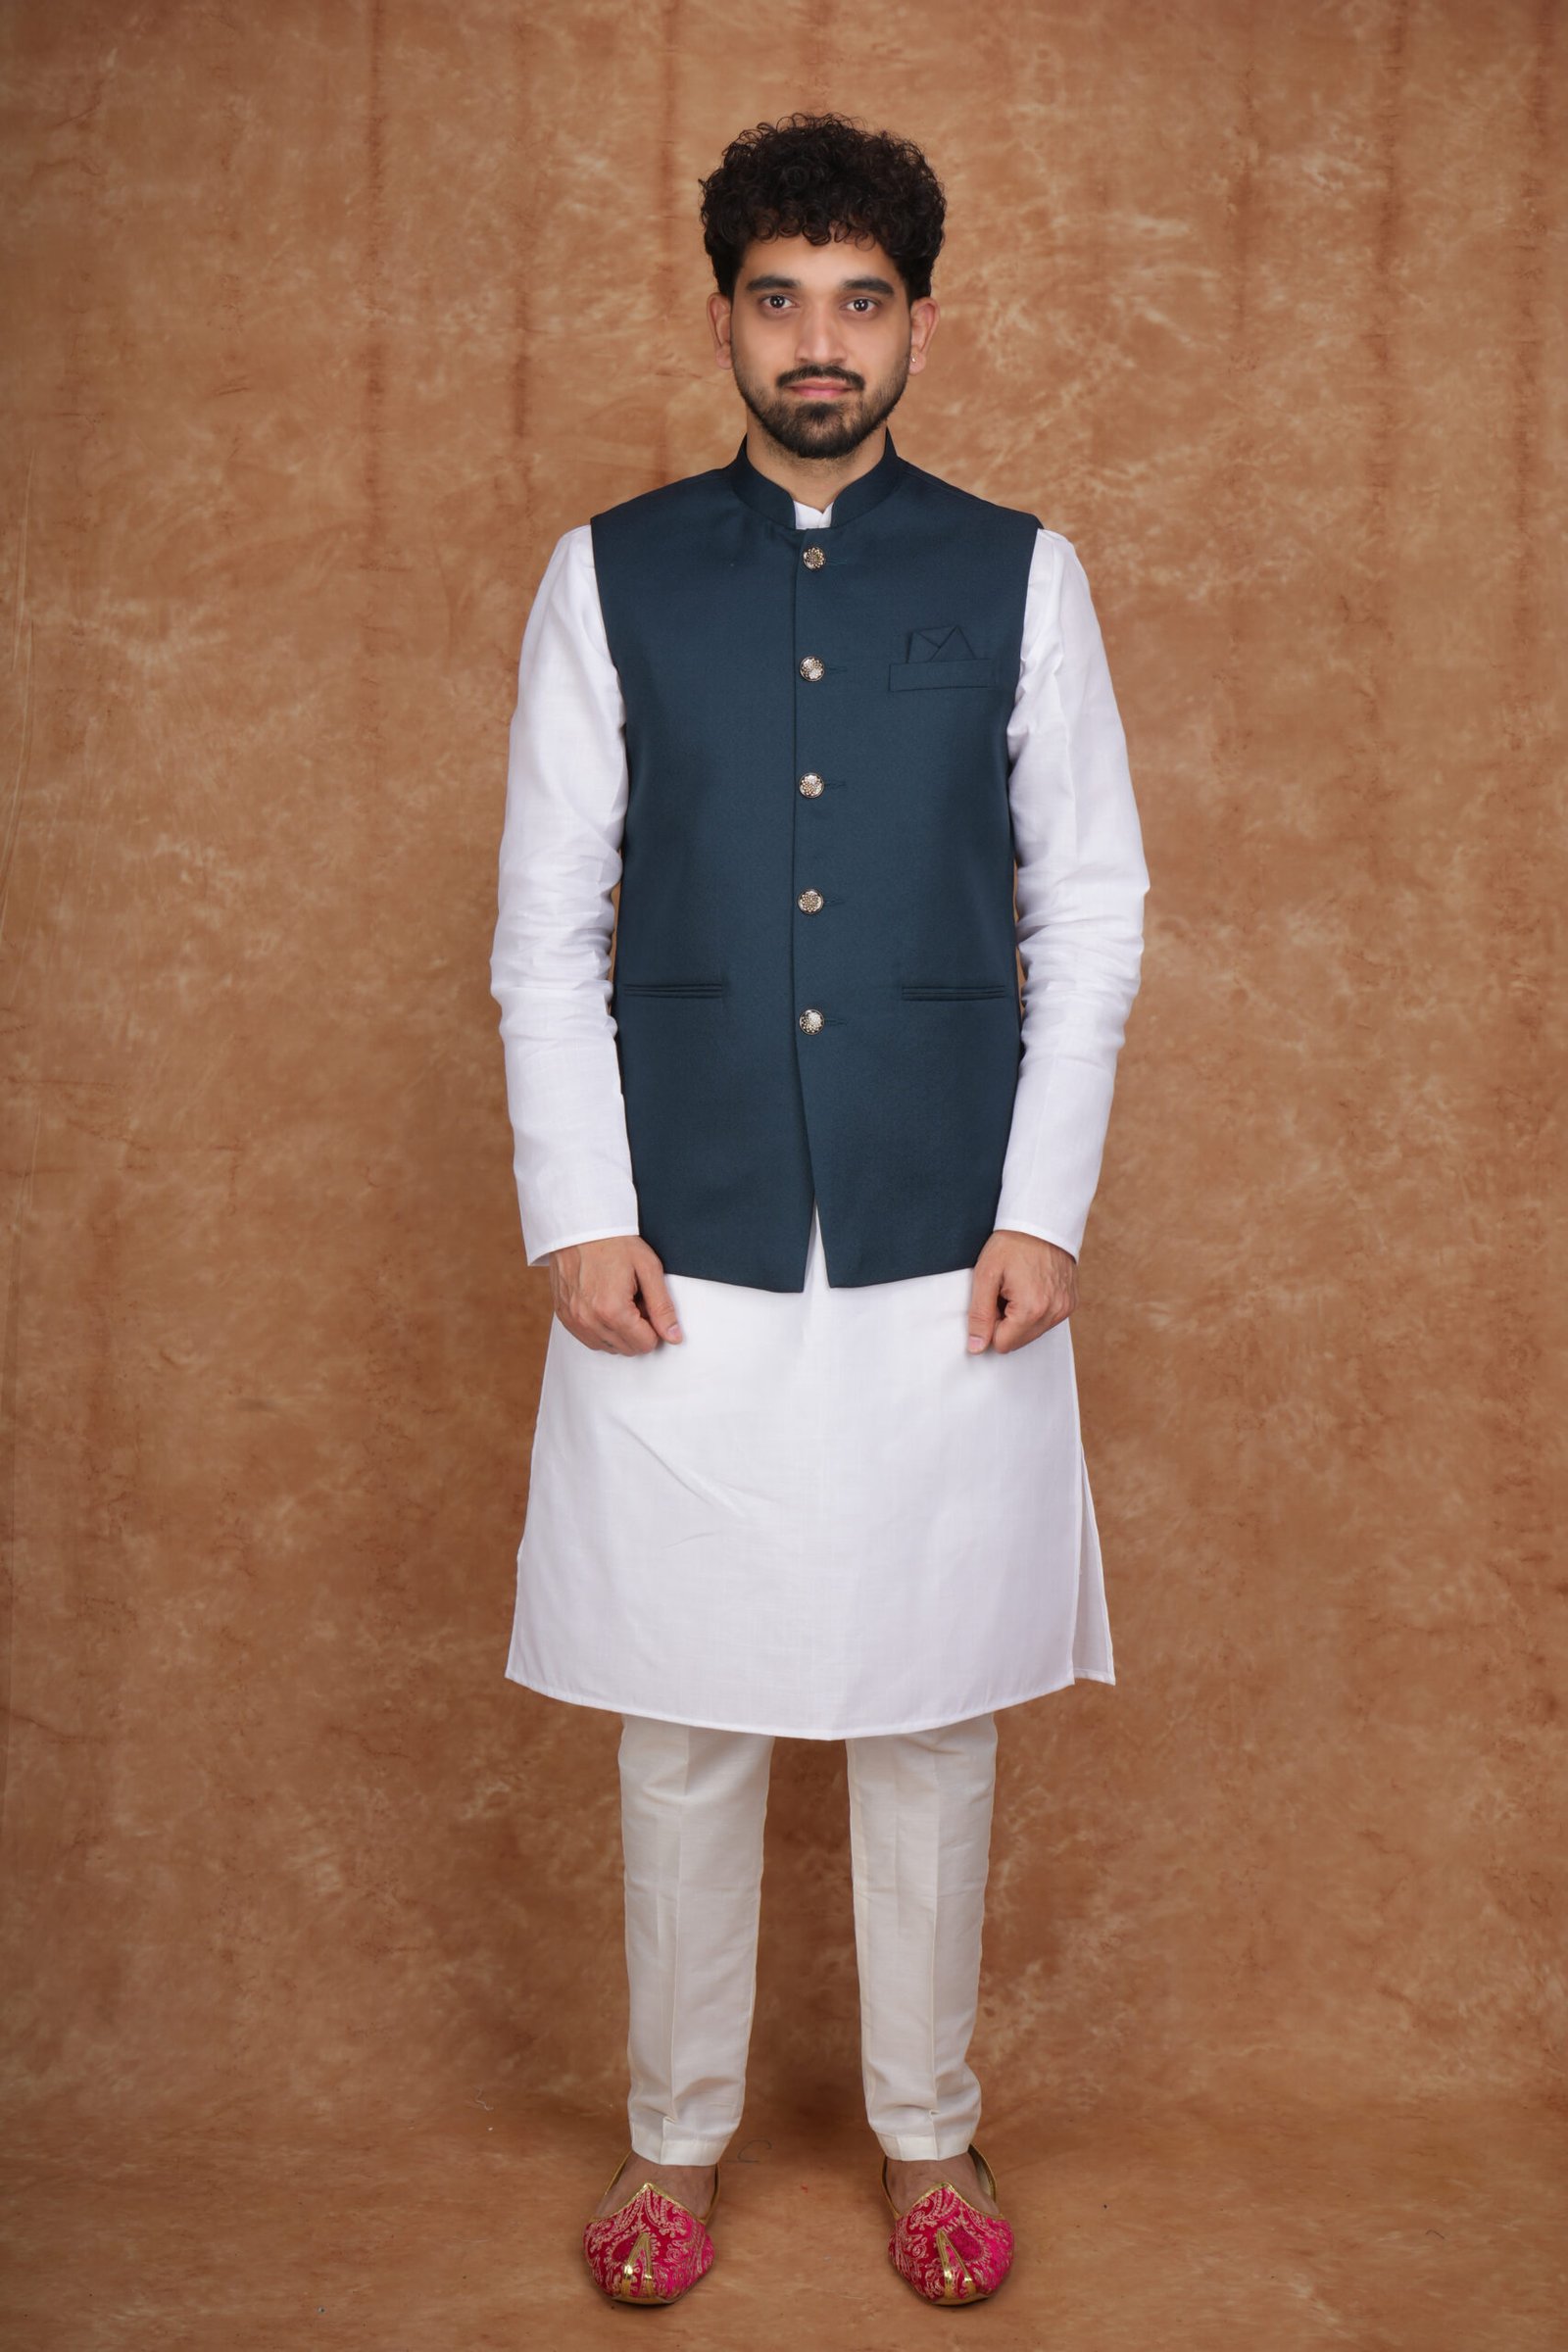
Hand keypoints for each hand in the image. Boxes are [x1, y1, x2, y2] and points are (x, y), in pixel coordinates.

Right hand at [546, 1235, 683, 1354]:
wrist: (579, 1226)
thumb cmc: (614, 1242)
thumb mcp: (648, 1268)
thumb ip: (662, 1307)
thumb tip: (674, 1337)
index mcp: (613, 1310)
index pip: (645, 1344)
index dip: (654, 1326)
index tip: (648, 1304)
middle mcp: (589, 1320)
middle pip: (627, 1348)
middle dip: (637, 1329)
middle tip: (635, 1299)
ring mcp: (574, 1320)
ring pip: (608, 1347)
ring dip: (619, 1331)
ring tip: (619, 1299)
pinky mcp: (564, 1316)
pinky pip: (588, 1339)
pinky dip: (601, 1329)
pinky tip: (603, 1305)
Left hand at [966, 1229, 1077, 1353]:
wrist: (1042, 1221)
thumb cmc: (1011, 1244)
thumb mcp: (986, 1276)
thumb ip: (980, 1315)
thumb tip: (976, 1347)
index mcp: (1031, 1309)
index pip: (1003, 1344)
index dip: (991, 1324)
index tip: (993, 1299)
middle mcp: (1054, 1313)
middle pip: (1019, 1341)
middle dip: (1007, 1322)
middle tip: (1005, 1292)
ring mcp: (1065, 1308)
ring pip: (1033, 1332)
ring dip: (1022, 1317)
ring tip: (1019, 1287)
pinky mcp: (1071, 1303)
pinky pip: (1048, 1320)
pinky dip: (1037, 1310)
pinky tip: (1033, 1286)